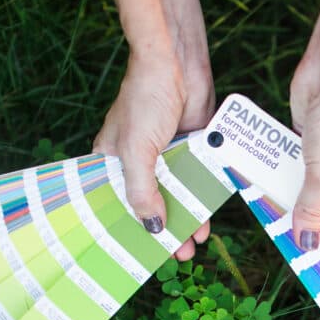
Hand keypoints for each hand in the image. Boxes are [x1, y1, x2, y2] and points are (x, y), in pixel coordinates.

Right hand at [93, 0, 213, 260]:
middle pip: (150, 203)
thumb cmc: (145, 98)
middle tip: (176, 256)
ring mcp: (166, 155)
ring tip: (195, 245)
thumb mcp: (137, 150)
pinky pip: (196, 181)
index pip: (117, 202)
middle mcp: (138, 160)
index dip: (129, 228)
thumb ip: (142, 190)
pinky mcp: (191, 149)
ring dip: (186, 219)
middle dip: (164, 231)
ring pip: (176, 195)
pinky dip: (202, 200)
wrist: (177, 63)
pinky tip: (208, 220)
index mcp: (112, 159)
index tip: (139, 253)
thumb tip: (152, 227)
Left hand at [289, 62, 319, 250]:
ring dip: (296, 197)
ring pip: (313, 185)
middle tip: (299, 248)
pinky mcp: (312, 136)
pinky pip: (297, 163)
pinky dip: (284, 173)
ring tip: (278, 223)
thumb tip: (308, 242)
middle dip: (317, 222)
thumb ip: (313, 209)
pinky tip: (267, 188)